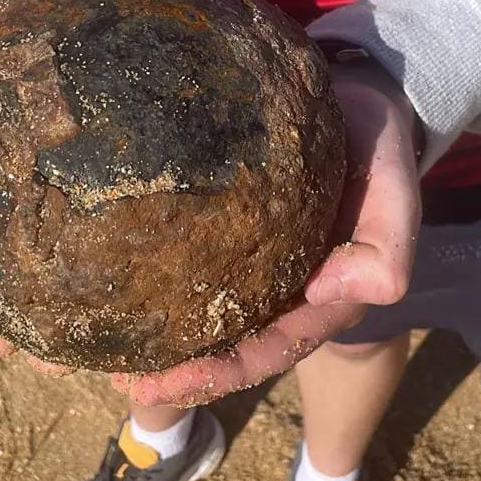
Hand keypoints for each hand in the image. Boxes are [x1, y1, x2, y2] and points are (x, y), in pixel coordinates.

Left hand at [111, 60, 421, 406]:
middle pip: (218, 344)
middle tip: (107, 375)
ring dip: (147, 334)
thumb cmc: (377, 147)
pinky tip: (100, 278)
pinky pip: (182, 259)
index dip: (211, 374)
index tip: (153, 386)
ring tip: (86, 344)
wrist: (360, 94)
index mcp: (319, 297)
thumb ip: (388, 243)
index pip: (263, 350)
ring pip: (195, 311)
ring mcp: (248, 259)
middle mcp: (278, 288)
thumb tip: (353, 292)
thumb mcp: (394, 188)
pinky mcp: (223, 224)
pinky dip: (144, 277)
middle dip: (166, 369)